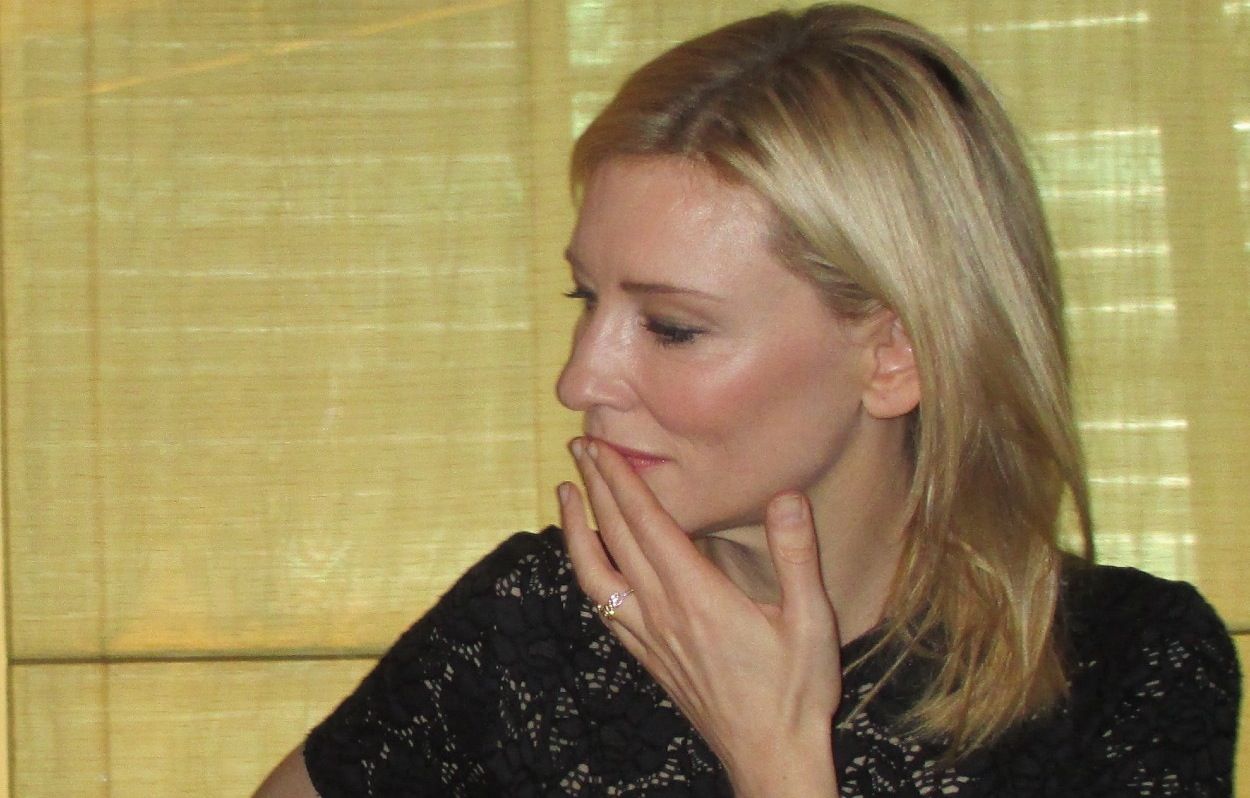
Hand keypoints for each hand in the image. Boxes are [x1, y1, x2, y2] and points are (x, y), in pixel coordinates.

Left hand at [558, 437, 841, 796]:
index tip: (600, 446)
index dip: (621, 481)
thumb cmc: (796, 691)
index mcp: (699, 596)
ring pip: (595, 573)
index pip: (648, 523)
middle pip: (615, 538)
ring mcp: (650, 637)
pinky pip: (604, 606)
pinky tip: (588, 560)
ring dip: (576, 530)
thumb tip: (787, 497)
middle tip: (579, 446)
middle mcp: (663, 612)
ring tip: (565, 495)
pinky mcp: (648, 656)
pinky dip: (588, 572)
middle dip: (594, 487)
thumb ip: (797, 556)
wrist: (770, 757)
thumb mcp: (813, 621)